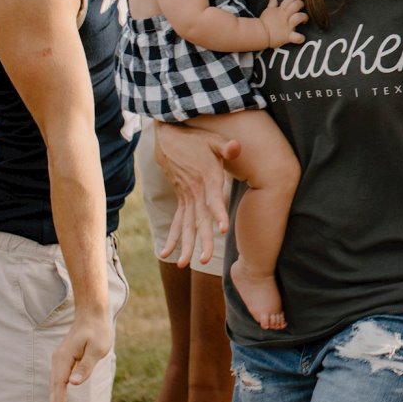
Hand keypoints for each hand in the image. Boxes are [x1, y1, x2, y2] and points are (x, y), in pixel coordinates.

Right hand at [48, 310, 113, 401]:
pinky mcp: (64, 360)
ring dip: (54, 400)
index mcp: (64, 357)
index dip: (59, 400)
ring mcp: (60, 360)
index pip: (60, 383)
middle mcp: (58, 359)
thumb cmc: (98, 331)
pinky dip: (57, 391)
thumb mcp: (97, 348)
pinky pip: (58, 379)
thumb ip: (86, 366)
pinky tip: (58, 401)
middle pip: (54, 386)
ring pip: (55, 384)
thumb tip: (74, 383)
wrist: (92, 315)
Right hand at [153, 121, 241, 267]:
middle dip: (203, 240)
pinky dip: (172, 237)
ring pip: (186, 225)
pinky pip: (176, 221)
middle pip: (199, 219)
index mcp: (206, 178)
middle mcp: (195, 191)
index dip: (218, 214)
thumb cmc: (197, 139)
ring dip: (186, 245)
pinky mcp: (181, 198)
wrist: (169, 137)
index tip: (223, 230)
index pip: (213, 200)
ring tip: (183, 265)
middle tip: (205, 260)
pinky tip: (166, 254)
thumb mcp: (212, 139)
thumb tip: (236, 147)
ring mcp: (186, 196)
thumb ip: (226, 146)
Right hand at [258, 0, 307, 47]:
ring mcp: (287, 26)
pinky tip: (302, 38)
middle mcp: (285, 17)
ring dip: (304, 17)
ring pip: (298, 17)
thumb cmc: (264, 22)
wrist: (259, 34)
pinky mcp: (287, 36)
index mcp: (280, 10)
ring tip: (304, 20)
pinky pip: (296, 37)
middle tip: (303, 7)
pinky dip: (300, 38)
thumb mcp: (268, 10)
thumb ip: (272, 3)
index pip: (290, 0)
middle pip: (295, 5)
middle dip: (301, 4)